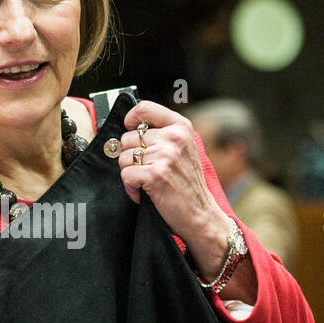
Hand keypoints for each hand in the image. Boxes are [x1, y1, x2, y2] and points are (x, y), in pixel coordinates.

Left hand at [115, 101, 225, 257]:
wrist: (200, 214)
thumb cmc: (186, 183)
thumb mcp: (181, 149)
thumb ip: (161, 134)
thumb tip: (127, 127)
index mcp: (180, 127)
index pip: (143, 108)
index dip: (130, 120)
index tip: (130, 131)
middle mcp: (174, 137)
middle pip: (127, 138)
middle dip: (130, 156)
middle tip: (147, 170)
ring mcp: (165, 156)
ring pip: (123, 157)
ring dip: (130, 173)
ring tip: (148, 182)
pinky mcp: (156, 175)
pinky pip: (125, 175)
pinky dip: (131, 188)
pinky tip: (145, 192)